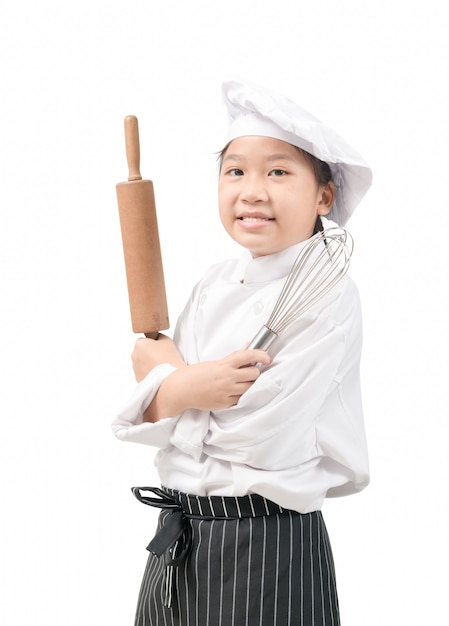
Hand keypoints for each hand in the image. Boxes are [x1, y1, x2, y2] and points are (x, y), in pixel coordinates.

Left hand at [131, 334, 184, 381]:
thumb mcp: (167, 340)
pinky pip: (143, 373)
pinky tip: (159, 374)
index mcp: (139, 344)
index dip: (153, 343)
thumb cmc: (169, 358)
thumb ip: (159, 336)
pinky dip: (149, 373)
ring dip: (149, 363)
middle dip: (150, 353)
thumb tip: (156, 337)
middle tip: (162, 357)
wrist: (171, 379)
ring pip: (142, 363)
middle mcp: (134, 356)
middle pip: (142, 352)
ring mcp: (135, 368)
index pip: (144, 340)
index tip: (161, 348)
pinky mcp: (138, 379)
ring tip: (161, 367)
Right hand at [144, 348, 271, 420]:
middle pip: (254, 374)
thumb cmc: (197, 374)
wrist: (182, 389)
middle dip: (254, 372)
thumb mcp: (214, 363)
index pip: (248, 356)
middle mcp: (227, 377)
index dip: (261, 355)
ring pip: (250, 388)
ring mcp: (226, 392)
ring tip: (242, 382)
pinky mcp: (225, 403)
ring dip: (249, 384)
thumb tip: (247, 348)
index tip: (267, 358)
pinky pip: (241, 399)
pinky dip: (240, 395)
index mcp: (224, 364)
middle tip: (250, 372)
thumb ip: (232, 358)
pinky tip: (233, 392)